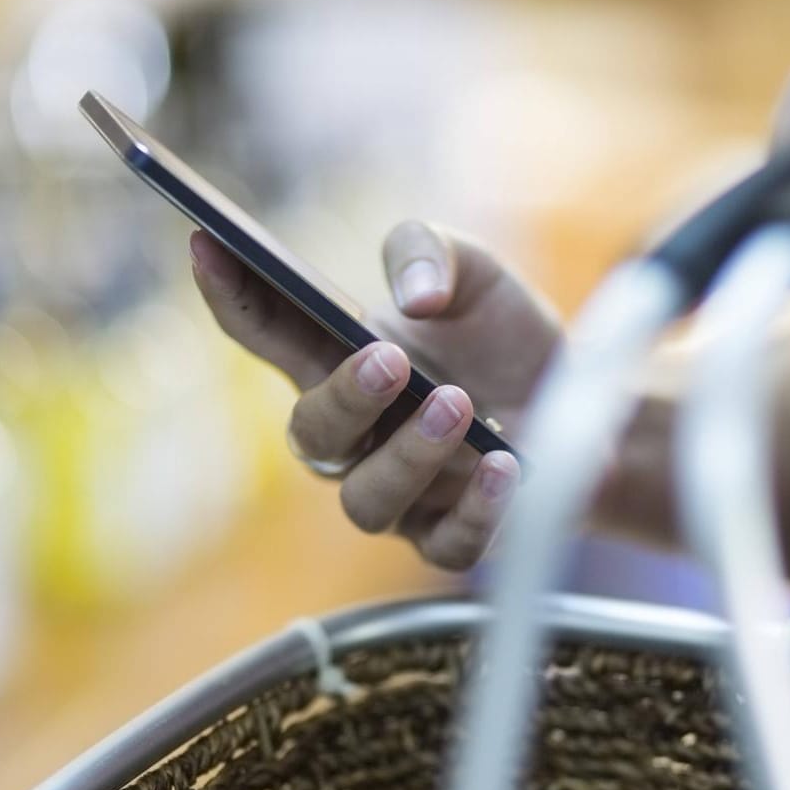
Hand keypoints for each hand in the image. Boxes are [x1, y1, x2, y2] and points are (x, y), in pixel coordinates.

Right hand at [190, 221, 561, 569]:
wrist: (580, 410)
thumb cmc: (501, 340)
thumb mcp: (475, 273)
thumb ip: (430, 253)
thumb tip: (416, 295)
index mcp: (337, 362)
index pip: (268, 330)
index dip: (231, 292)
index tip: (208, 242)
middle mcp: (355, 437)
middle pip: (312, 435)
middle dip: (343, 398)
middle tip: (388, 359)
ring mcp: (399, 494)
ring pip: (367, 502)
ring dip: (409, 454)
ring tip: (460, 404)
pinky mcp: (450, 536)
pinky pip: (445, 547)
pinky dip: (475, 511)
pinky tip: (506, 466)